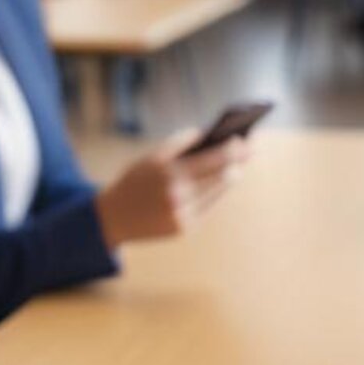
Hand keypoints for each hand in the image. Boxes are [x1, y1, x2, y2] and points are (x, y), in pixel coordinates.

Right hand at [95, 129, 248, 247]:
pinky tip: (223, 185)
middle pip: (219, 176)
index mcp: (168, 172)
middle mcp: (177, 194)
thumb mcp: (150, 158)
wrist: (112, 218)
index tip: (244, 139)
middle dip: (237, 162)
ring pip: (216, 193)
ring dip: (230, 179)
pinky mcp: (183, 229)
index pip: (211, 158)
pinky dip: (215, 194)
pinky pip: (207, 208)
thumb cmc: (135, 182)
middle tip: (250, 152)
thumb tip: (208, 135)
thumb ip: (179, 144)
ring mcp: (181, 214)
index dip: (231, 149)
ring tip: (238, 168)